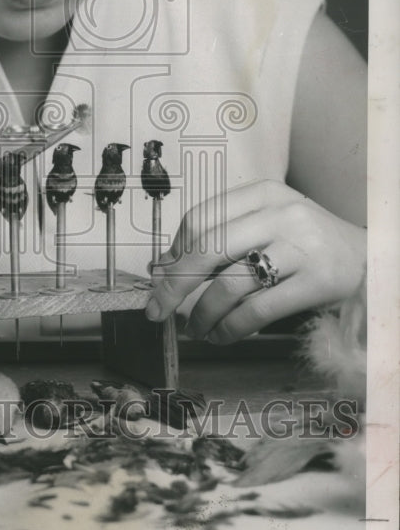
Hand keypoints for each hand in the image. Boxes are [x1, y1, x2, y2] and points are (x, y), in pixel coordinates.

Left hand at [144, 180, 365, 343]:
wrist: (371, 260)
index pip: (200, 218)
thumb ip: (224, 237)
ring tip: (196, 329)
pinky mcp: (316, 282)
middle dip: (174, 284)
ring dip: (201, 314)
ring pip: (229, 284)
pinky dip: (230, 328)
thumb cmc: (307, 244)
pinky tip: (221, 335)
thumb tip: (165, 265)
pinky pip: (256, 310)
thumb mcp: (269, 224)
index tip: (159, 276)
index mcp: (263, 193)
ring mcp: (300, 247)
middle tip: (158, 309)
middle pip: (207, 248)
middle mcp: (281, 214)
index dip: (172, 251)